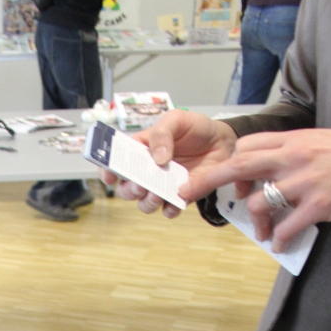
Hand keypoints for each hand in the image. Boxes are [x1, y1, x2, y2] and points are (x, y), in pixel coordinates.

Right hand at [100, 110, 236, 217]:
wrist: (222, 141)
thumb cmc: (195, 128)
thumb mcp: (176, 119)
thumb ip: (162, 134)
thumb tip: (157, 158)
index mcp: (141, 151)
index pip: (117, 162)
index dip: (108, 171)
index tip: (110, 176)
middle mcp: (148, 172)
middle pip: (126, 189)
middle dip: (129, 190)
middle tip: (140, 184)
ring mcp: (163, 186)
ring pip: (144, 203)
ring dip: (146, 203)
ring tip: (157, 194)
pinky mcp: (179, 196)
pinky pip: (168, 210)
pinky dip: (169, 210)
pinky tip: (174, 202)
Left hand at [180, 128, 330, 250]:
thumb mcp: (321, 143)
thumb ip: (293, 154)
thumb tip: (269, 172)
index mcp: (294, 141)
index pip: (248, 146)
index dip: (232, 164)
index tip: (230, 182)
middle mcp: (295, 158)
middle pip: (239, 166)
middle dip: (208, 180)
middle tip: (186, 193)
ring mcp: (305, 182)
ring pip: (260, 203)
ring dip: (255, 223)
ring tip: (263, 233)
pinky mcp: (319, 205)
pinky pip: (285, 227)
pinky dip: (277, 239)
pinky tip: (280, 243)